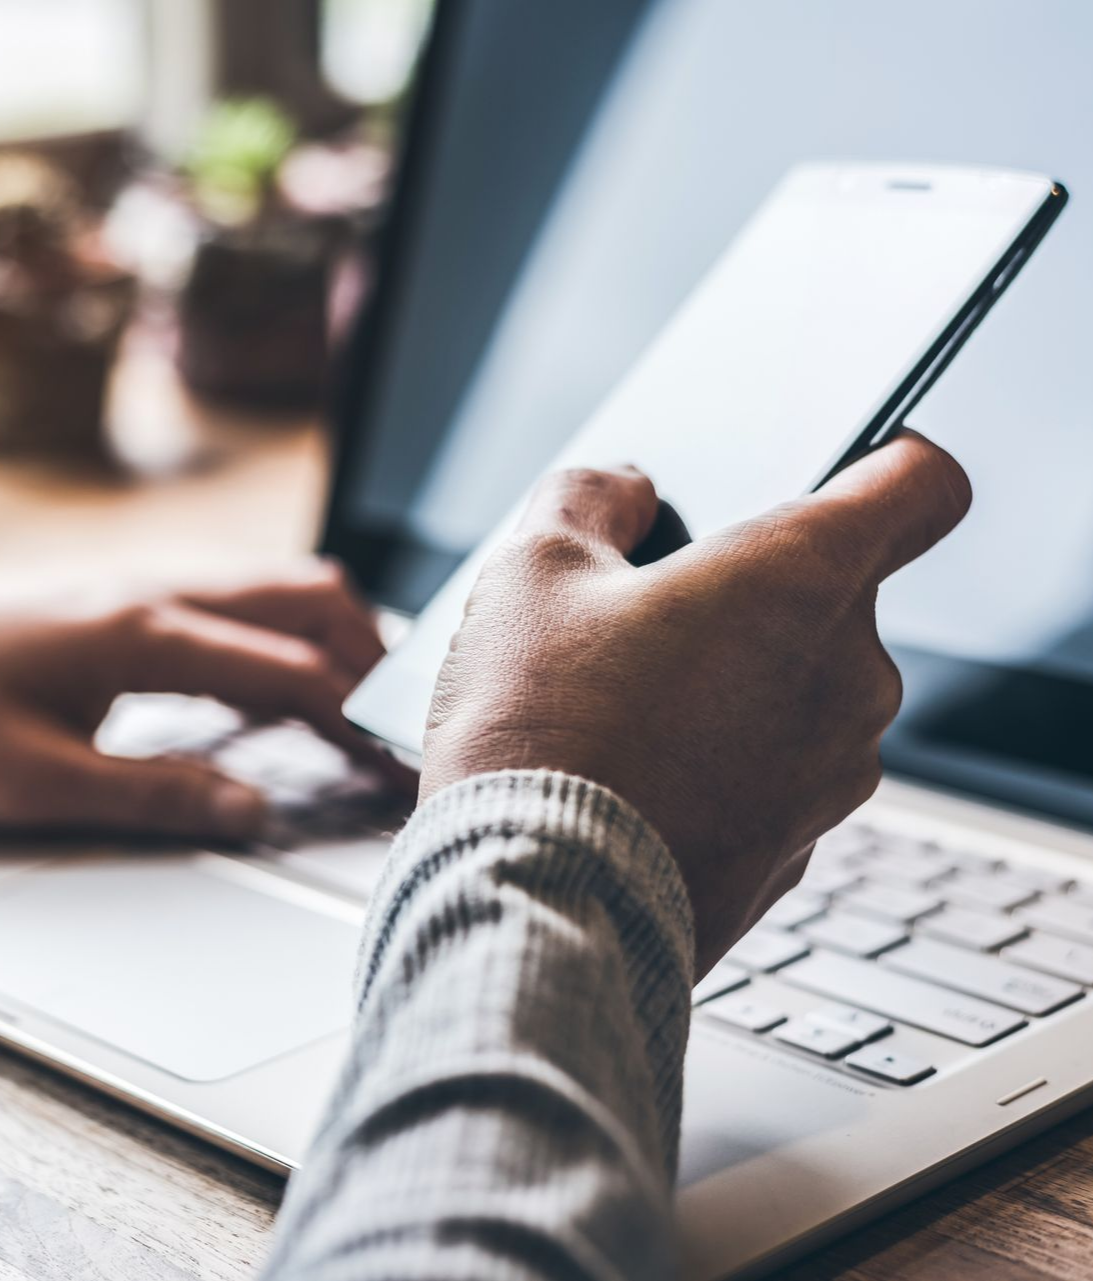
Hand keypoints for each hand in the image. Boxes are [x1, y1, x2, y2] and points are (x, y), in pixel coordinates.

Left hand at [0, 561, 399, 840]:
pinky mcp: (132, 592)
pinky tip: (278, 686)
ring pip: (282, 586)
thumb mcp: (33, 782)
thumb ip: (155, 797)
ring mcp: (149, 581)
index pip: (294, 669)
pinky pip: (242, 599)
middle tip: (393, 731)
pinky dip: (288, 635)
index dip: (360, 721)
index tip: (401, 765)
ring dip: (335, 640)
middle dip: (372, 662)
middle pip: (311, 599)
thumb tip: (255, 812)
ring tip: (356, 710)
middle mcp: (161, 590)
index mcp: (146, 633)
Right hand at [421, 431, 971, 972]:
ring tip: (631, 705)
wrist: (536, 903)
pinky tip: (642, 772)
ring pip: (803, 688)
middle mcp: (849, 677)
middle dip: (753, 593)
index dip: (885, 464)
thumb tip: (625, 491)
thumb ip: (591, 495)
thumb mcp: (532, 569)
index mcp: (802, 579)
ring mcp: (834, 774)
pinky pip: (779, 770)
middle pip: (836, 595)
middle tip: (650, 615)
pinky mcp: (799, 848)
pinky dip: (728, 759)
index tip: (839, 478)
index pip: (923, 484)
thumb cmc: (537, 730)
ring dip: (738, 679)